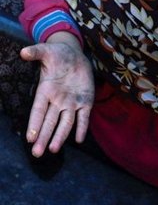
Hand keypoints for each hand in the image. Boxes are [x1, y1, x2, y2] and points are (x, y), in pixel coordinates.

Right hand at [20, 33, 94, 156]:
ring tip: (53, 150)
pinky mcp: (85, 102)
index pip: (38, 110)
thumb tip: (24, 52)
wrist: (74, 56)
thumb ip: (36, 52)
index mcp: (46, 90)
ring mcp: (71, 103)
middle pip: (49, 122)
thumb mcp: (47, 51)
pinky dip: (82, 127)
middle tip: (36, 153)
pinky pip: (84, 117)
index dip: (34, 123)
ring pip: (65, 123)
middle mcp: (57, 100)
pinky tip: (80, 140)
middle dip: (43, 137)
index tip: (29, 138)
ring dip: (60, 136)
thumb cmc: (58, 54)